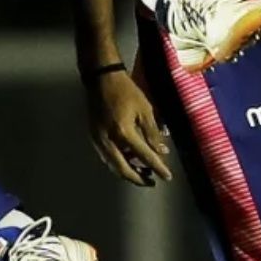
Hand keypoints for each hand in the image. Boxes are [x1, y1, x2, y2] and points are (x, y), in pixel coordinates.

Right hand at [83, 67, 171, 185]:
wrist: (101, 79)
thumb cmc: (126, 91)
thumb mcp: (145, 110)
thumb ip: (153, 133)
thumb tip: (162, 152)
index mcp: (124, 132)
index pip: (144, 157)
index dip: (158, 168)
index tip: (167, 177)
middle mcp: (109, 140)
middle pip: (123, 169)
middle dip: (138, 179)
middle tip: (151, 182)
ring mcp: (98, 140)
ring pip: (113, 165)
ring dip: (128, 172)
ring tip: (142, 172)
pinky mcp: (94, 136)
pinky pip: (106, 156)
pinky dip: (118, 162)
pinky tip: (128, 159)